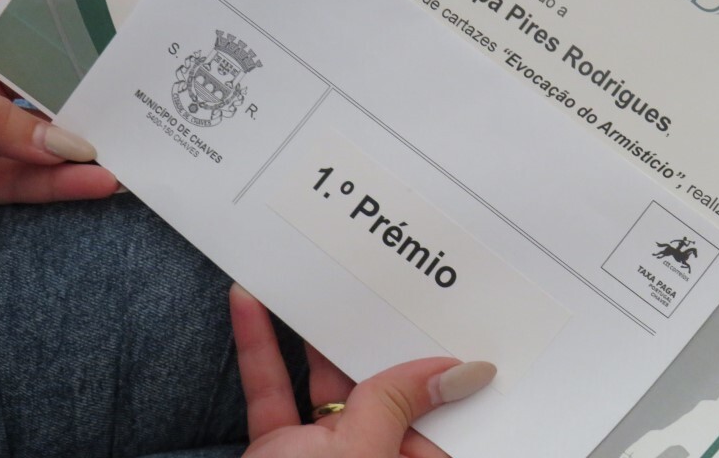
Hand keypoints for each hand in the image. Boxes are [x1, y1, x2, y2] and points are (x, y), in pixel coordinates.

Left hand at [0, 0, 117, 202]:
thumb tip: (68, 147)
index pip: (18, 16)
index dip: (66, 15)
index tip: (120, 21)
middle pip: (43, 83)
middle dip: (90, 93)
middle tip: (143, 93)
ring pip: (40, 139)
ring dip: (84, 150)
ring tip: (134, 151)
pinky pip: (21, 183)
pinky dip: (57, 186)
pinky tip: (96, 184)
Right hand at [230, 283, 495, 457]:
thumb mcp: (357, 451)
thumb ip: (399, 403)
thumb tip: (469, 371)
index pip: (437, 412)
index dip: (440, 364)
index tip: (442, 312)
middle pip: (379, 387)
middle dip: (372, 334)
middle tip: (377, 279)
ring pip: (322, 384)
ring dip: (311, 333)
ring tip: (319, 279)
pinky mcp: (272, 452)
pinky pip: (270, 394)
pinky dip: (259, 351)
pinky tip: (250, 304)